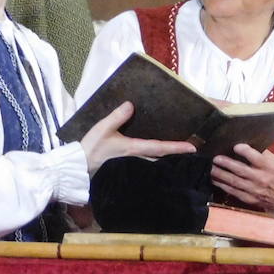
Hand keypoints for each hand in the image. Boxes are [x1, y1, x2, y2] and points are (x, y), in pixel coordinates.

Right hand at [79, 101, 196, 173]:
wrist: (81, 166)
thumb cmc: (93, 147)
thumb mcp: (103, 128)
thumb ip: (117, 116)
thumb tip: (132, 104)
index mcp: (134, 148)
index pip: (160, 147)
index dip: (176, 147)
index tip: (192, 148)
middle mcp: (137, 159)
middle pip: (161, 158)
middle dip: (176, 156)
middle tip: (191, 153)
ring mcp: (133, 166)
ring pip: (155, 163)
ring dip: (167, 159)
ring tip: (178, 156)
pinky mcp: (127, 168)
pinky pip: (147, 165)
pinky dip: (156, 162)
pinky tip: (157, 161)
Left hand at [210, 144, 273, 218]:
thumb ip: (261, 154)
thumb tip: (244, 143)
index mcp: (269, 167)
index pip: (256, 157)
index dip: (245, 151)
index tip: (235, 146)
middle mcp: (261, 178)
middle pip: (241, 170)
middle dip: (226, 163)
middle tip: (215, 158)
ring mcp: (254, 190)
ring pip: (234, 181)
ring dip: (220, 174)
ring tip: (211, 168)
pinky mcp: (249, 199)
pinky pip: (233, 192)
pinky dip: (222, 185)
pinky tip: (214, 180)